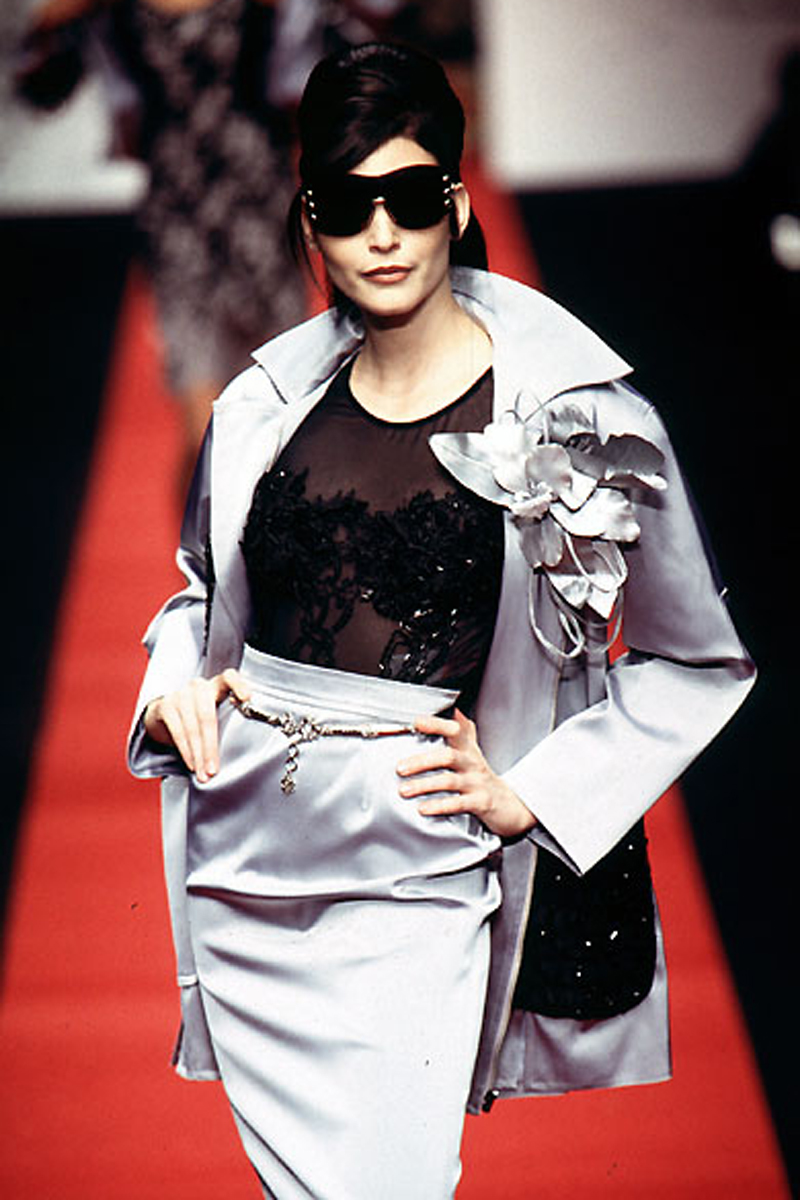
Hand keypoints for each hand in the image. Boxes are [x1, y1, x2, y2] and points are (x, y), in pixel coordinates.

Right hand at [143, 668, 250, 782]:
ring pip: (192, 728)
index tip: (247, 697)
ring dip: (198, 755)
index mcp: (216, 685)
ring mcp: (180, 694)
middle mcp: (198, 687)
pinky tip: (191, 764)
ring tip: (203, 774)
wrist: (164, 713)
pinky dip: (185, 751)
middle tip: (214, 770)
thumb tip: (246, 750)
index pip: (229, 677)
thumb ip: (228, 720)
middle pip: (207, 716)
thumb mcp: (215, 712)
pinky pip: (177, 731)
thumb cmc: (198, 715)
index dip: (238, 685)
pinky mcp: (165, 705)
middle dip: (211, 747)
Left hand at [396, 709, 536, 837]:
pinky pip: (459, 803)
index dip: (437, 724)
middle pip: (448, 756)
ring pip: (450, 781)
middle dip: (422, 761)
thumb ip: (462, 732)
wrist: (507, 804)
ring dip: (425, 785)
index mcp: (467, 749)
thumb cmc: (480, 776)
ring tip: (404, 790)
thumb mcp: (472, 752)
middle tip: (400, 767)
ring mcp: (477, 783)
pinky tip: (424, 808)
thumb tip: (454, 710)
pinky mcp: (480, 803)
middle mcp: (472, 763)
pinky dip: (440, 806)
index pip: (455, 730)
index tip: (417, 721)